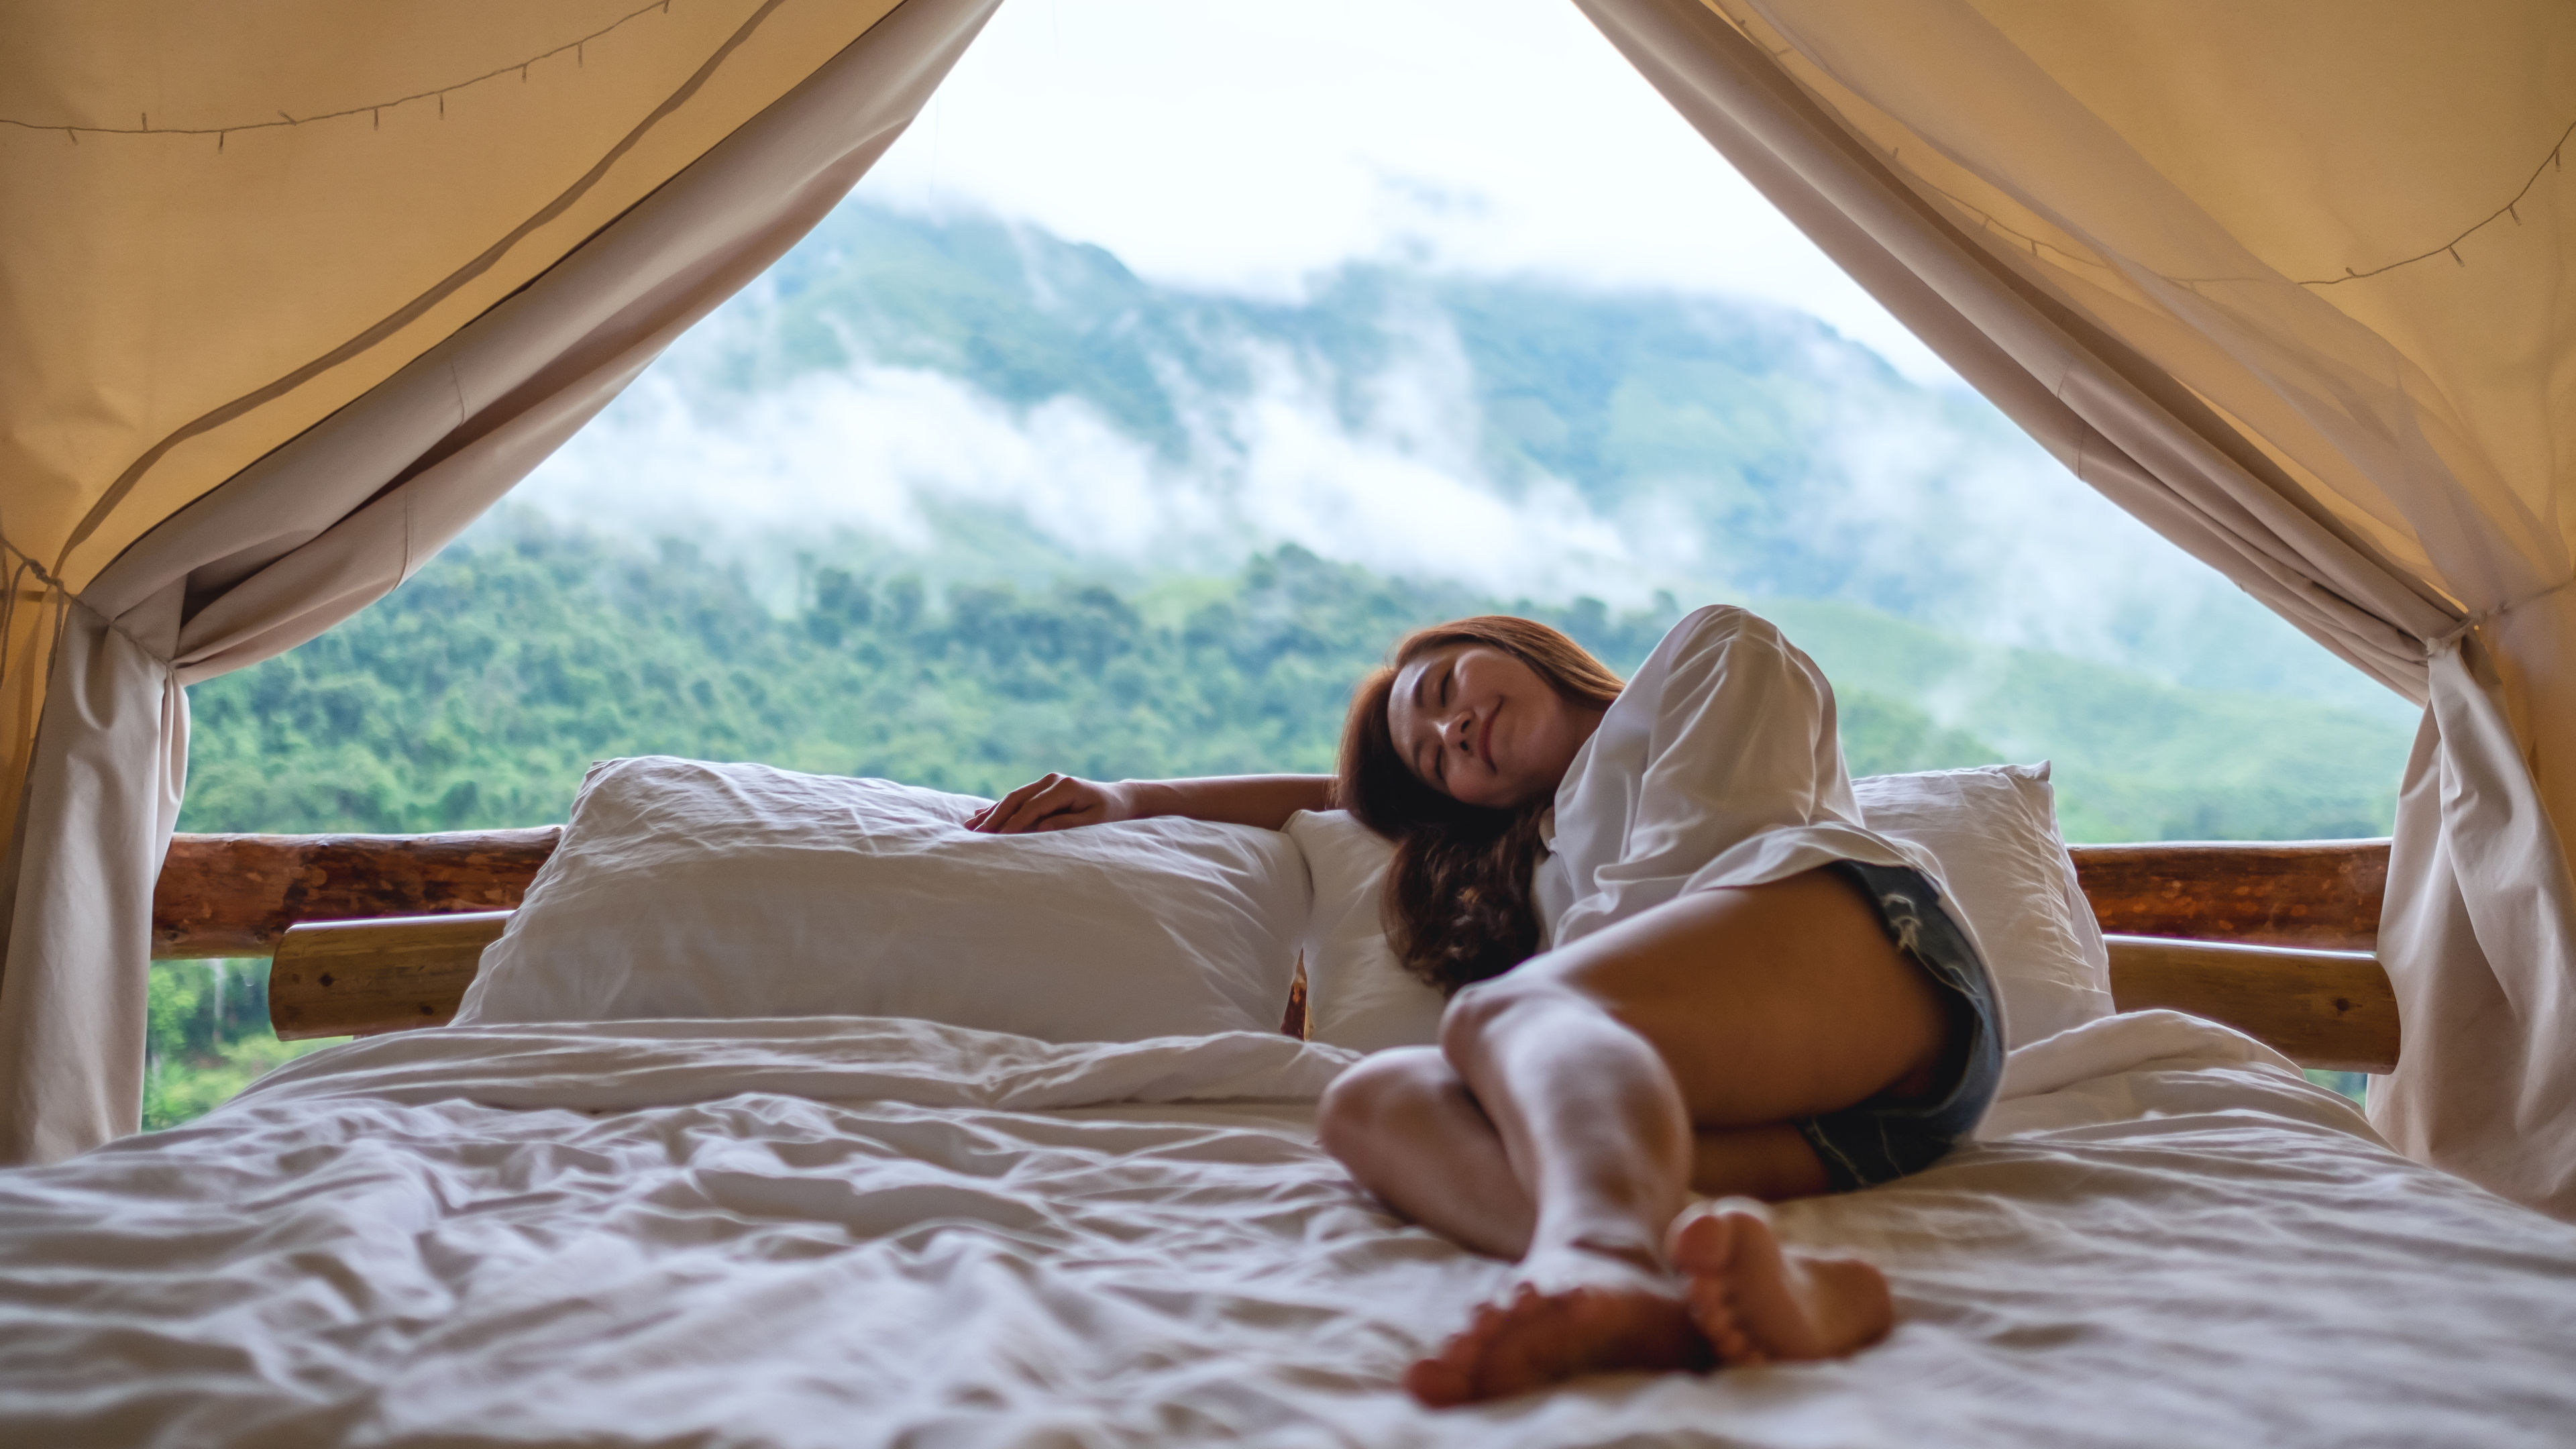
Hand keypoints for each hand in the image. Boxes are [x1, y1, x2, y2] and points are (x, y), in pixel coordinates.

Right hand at [964, 774, 1140, 833]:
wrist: (1119, 800)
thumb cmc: (1109, 815)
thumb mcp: (1093, 823)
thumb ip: (1066, 824)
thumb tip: (1039, 828)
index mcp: (1064, 787)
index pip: (1033, 807)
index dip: (1014, 823)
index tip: (997, 838)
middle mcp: (1052, 780)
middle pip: (1017, 799)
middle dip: (995, 817)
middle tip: (975, 835)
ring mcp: (1046, 781)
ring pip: (1013, 798)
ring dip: (992, 813)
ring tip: (970, 827)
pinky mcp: (1042, 787)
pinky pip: (1017, 798)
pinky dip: (999, 808)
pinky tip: (980, 816)